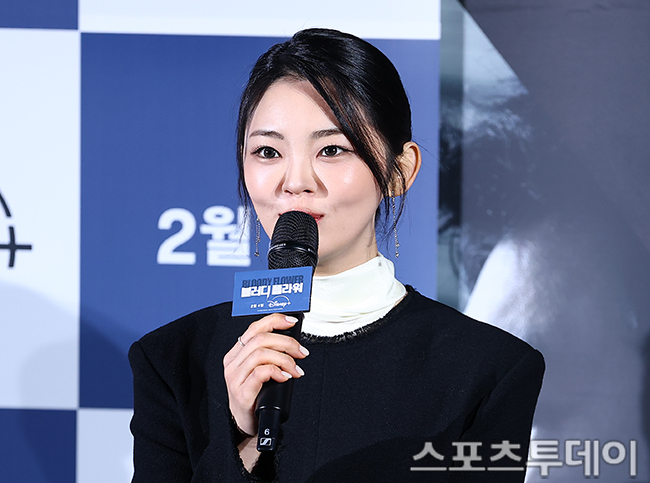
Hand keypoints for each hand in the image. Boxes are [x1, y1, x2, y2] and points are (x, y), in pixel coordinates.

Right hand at [223, 313, 308, 436]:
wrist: (247, 422)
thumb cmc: (256, 394)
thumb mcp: (259, 369)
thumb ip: (270, 353)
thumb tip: (293, 342)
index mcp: (237, 353)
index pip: (254, 328)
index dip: (275, 320)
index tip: (292, 322)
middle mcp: (233, 363)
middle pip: (261, 339)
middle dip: (287, 342)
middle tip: (301, 352)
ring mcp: (235, 378)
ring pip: (261, 353)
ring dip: (285, 359)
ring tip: (295, 369)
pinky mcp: (241, 393)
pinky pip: (260, 373)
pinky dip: (277, 371)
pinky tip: (285, 377)